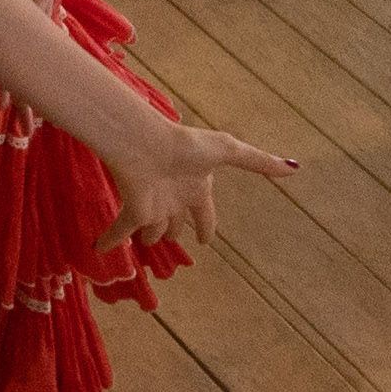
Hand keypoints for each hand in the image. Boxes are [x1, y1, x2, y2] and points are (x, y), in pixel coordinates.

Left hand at [98, 115, 296, 255]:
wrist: (147, 142)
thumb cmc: (187, 146)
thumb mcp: (228, 151)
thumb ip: (258, 162)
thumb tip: (294, 168)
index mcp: (197, 187)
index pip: (205, 214)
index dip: (206, 226)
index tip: (206, 240)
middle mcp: (175, 199)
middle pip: (177, 224)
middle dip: (175, 232)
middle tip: (170, 239)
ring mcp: (153, 206)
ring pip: (153, 231)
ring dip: (149, 237)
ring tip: (145, 242)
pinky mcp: (132, 210)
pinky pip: (118, 231)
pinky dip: (108, 240)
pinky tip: (96, 249)